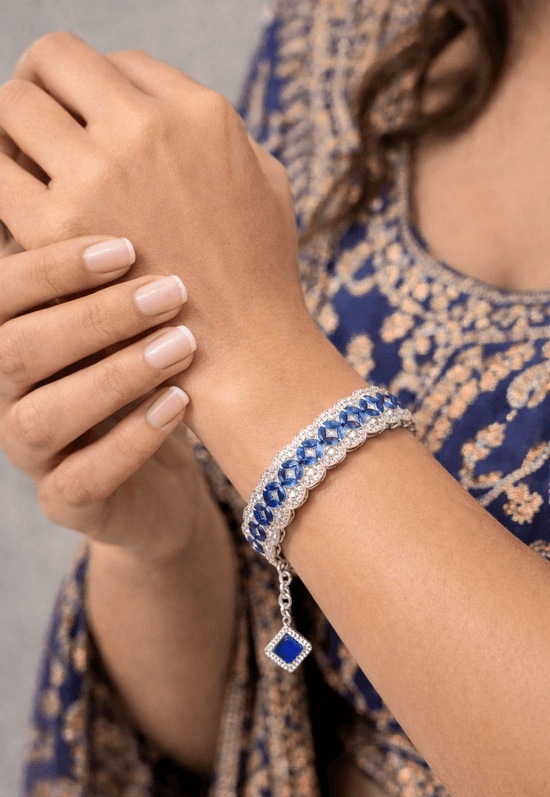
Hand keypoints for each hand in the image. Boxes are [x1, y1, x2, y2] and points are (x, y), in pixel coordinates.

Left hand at [0, 34, 311, 419]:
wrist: (244, 352)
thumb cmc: (259, 274)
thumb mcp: (266, 183)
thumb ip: (221, 136)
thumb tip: (173, 114)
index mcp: (202, 113)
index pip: (120, 61)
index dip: (99, 88)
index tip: (92, 121)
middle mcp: (148, 127)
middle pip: (55, 59)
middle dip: (44, 85)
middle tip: (42, 123)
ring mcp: (100, 173)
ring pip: (12, 102)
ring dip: (12, 126)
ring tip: (22, 158)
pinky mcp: (59, 226)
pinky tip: (18, 201)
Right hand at [0, 234, 204, 558]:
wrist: (161, 477)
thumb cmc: (140, 381)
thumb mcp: (124, 324)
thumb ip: (115, 276)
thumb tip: (128, 185)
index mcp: (12, 340)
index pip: (2, 294)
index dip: (55, 268)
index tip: (127, 248)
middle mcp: (6, 395)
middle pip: (16, 350)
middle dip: (95, 317)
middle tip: (170, 292)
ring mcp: (33, 455)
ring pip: (43, 416)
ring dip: (115, 375)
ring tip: (181, 345)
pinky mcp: (68, 503)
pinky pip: (84, 478)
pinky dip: (131, 440)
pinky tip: (179, 404)